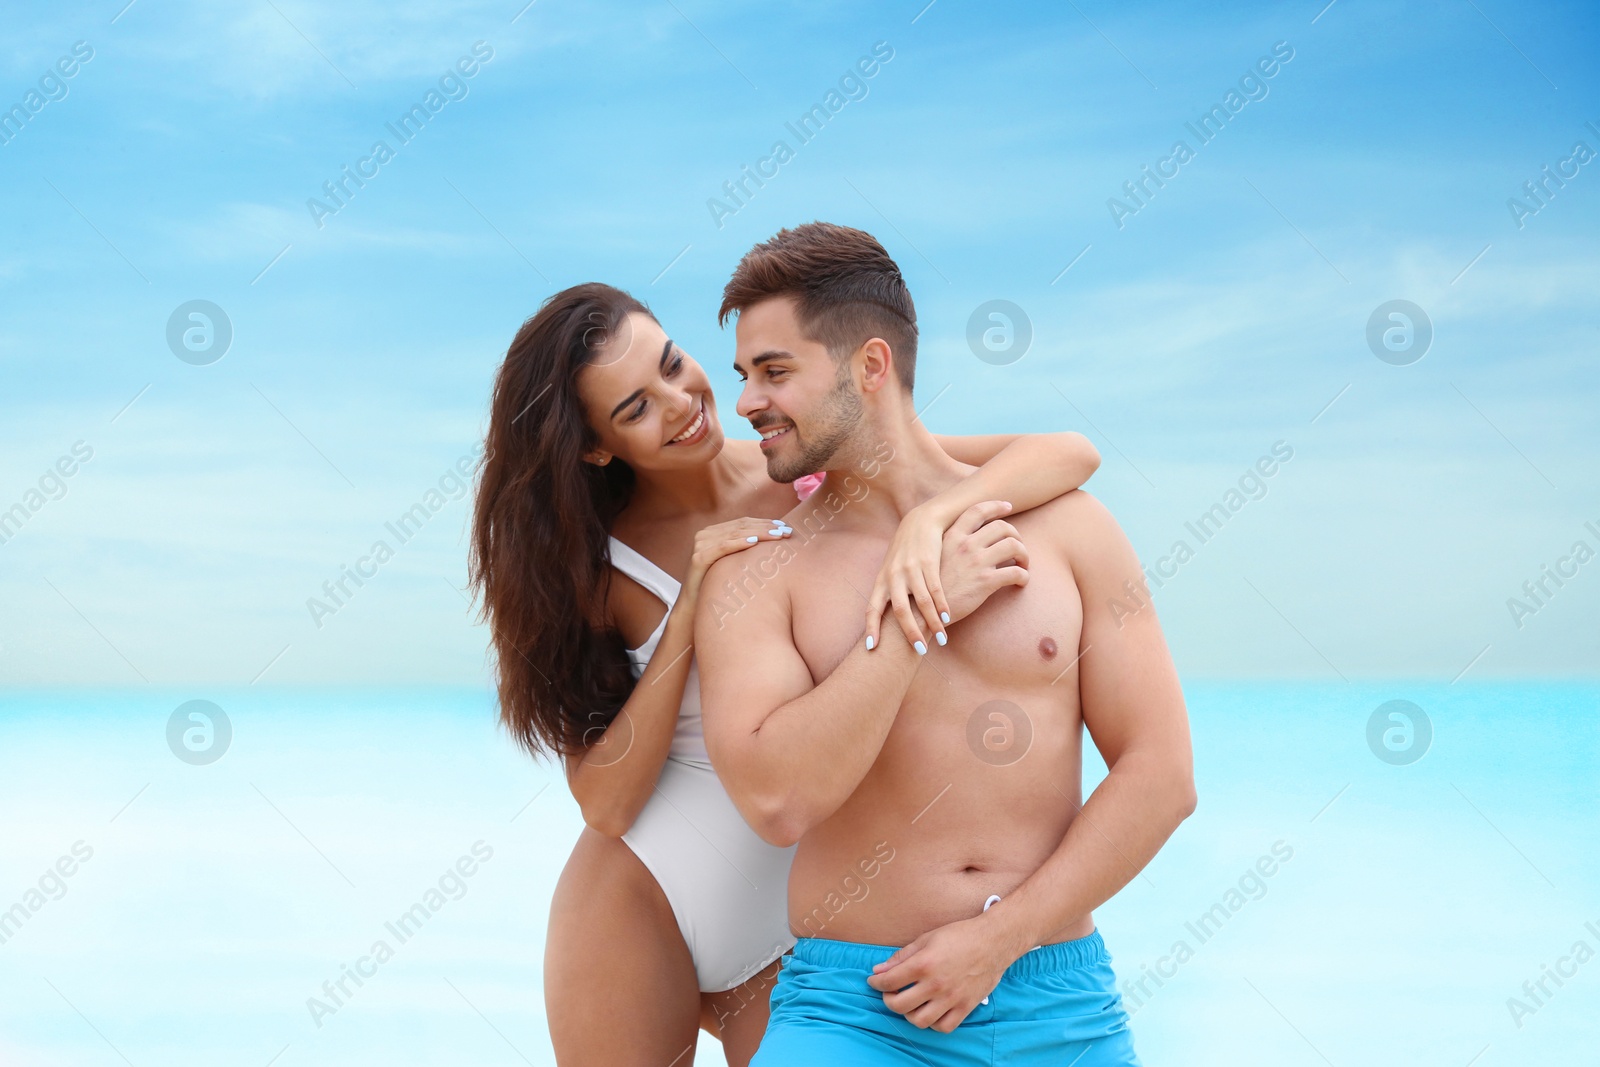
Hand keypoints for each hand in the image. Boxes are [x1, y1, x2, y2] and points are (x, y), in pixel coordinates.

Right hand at [682, 516, 792, 596]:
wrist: (695, 606)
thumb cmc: (717, 585)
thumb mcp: (731, 563)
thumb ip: (744, 549)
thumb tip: (774, 540)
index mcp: (713, 532)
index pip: (743, 522)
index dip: (765, 522)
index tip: (785, 526)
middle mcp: (705, 534)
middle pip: (741, 526)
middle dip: (766, 527)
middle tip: (787, 531)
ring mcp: (700, 544)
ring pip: (735, 533)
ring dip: (759, 533)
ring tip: (778, 536)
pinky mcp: (698, 557)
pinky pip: (723, 546)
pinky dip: (740, 542)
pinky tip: (755, 542)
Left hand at [863, 504, 948, 651]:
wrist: (920, 522)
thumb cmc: (905, 551)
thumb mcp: (892, 570)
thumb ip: (890, 592)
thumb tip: (888, 619)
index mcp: (882, 581)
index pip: (872, 608)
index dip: (871, 628)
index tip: (873, 648)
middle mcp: (893, 576)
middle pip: (900, 611)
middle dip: (910, 633)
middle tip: (920, 650)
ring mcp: (911, 569)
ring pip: (922, 602)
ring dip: (932, 622)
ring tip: (942, 638)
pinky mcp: (928, 562)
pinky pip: (936, 588)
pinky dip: (942, 604)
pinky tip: (948, 616)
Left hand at [865, 913, 1016, 1031]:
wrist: (993, 941)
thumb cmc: (959, 936)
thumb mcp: (926, 939)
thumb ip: (901, 957)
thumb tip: (879, 970)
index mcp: (924, 964)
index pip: (889, 981)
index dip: (876, 983)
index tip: (874, 981)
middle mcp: (936, 984)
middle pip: (899, 1005)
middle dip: (888, 1000)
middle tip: (890, 992)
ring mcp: (951, 998)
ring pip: (919, 1021)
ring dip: (908, 1014)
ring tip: (909, 1003)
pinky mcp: (965, 1007)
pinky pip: (943, 1027)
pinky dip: (933, 1023)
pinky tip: (930, 1011)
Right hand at [936, 500, 1028, 626]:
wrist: (924, 611)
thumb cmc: (932, 586)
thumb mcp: (936, 558)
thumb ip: (952, 546)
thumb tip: (970, 540)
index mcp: (953, 537)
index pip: (978, 510)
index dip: (995, 506)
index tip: (1008, 506)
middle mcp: (966, 545)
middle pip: (1002, 527)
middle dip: (1016, 536)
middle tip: (1018, 548)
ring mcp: (976, 562)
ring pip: (1014, 546)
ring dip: (1024, 555)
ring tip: (1023, 565)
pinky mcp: (986, 581)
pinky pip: (1016, 572)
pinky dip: (1024, 576)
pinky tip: (1021, 582)